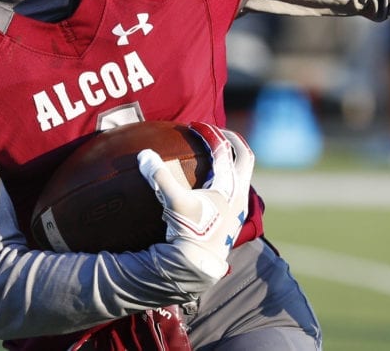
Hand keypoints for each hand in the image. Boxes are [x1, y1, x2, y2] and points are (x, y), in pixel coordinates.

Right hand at [138, 122, 253, 280]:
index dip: (210, 133)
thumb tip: (144, 154)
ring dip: (233, 160)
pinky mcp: (235, 217)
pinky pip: (238, 188)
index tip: (196, 126)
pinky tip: (211, 183)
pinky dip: (228, 177)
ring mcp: (240, 206)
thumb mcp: (174, 202)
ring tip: (216, 154)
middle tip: (217, 133)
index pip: (224, 150)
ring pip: (244, 173)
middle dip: (233, 141)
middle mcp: (240, 193)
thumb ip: (159, 177)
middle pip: (245, 156)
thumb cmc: (190, 232)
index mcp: (229, 185)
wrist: (199, 264)